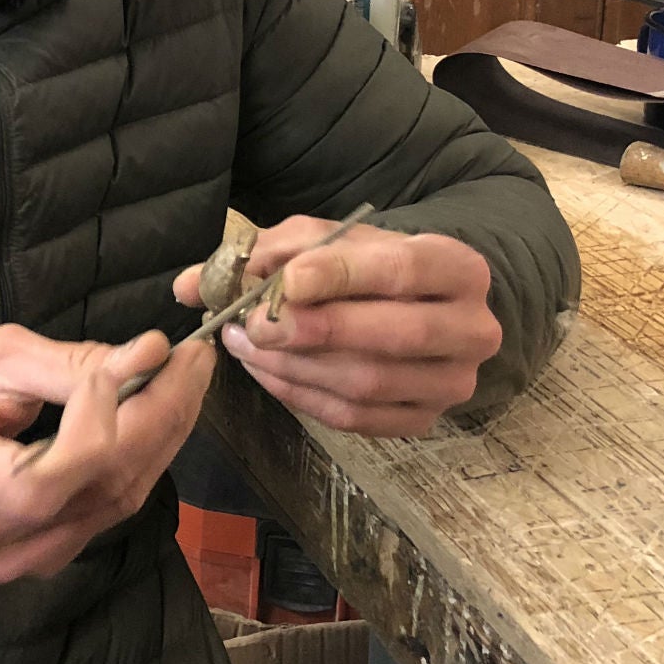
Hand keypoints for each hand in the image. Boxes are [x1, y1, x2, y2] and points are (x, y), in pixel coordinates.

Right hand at [0, 324, 213, 584]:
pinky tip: (161, 421)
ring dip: (164, 439)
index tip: (120, 368)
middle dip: (159, 418)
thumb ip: (69, 363)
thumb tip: (151, 354)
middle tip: (193, 362)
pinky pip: (109, 514)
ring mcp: (14, 559)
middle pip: (94, 490)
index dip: (93, 430)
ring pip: (115, 505)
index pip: (38, 481)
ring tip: (187, 382)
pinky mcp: (42, 561)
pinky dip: (143, 464)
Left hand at [175, 218, 498, 436]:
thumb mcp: (323, 242)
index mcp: (457, 267)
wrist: (417, 305)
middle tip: (254, 324)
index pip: (401, 270)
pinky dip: (302, 395)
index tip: (287, 280)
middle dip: (315, 330)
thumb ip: (262, 254)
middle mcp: (472, 329)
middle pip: (394, 335)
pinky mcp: (424, 420)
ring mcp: (452, 383)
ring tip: (245, 344)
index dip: (341, 276)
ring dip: (296, 366)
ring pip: (370, 382)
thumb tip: (191, 285)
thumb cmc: (365, 264)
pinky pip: (356, 418)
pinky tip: (266, 371)